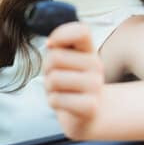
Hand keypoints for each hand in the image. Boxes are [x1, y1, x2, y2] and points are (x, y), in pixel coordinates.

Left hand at [44, 22, 104, 139]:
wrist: (86, 113)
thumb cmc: (68, 81)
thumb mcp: (63, 60)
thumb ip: (57, 47)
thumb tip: (51, 44)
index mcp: (89, 50)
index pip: (81, 31)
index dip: (60, 35)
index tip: (51, 45)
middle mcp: (96, 65)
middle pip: (55, 57)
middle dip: (47, 68)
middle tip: (55, 76)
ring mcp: (95, 86)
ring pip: (54, 79)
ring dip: (49, 87)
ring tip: (60, 90)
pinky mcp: (90, 106)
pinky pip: (56, 99)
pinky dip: (53, 102)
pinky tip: (64, 103)